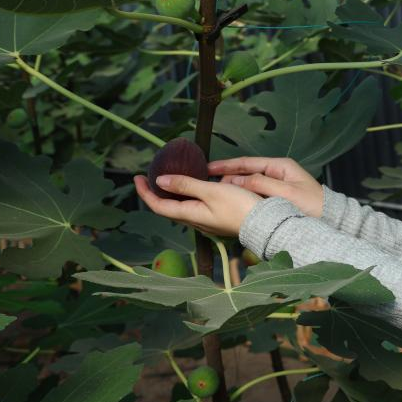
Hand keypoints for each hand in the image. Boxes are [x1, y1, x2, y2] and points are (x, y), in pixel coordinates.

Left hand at [133, 172, 262, 238]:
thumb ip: (186, 185)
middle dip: (155, 192)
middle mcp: (195, 221)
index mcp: (190, 214)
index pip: (159, 205)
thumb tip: (160, 181)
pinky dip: (185, 195)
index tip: (137, 177)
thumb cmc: (240, 207)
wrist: (265, 225)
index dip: (145, 192)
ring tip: (168, 179)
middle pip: (168, 208)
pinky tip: (193, 187)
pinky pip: (193, 207)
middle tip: (149, 176)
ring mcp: (205, 222)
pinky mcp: (215, 220)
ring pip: (181, 208)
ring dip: (170, 194)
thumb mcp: (212, 191)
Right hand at [208, 156, 323, 219]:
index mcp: (281, 166)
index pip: (247, 163)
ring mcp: (277, 185)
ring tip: (214, 191)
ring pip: (249, 184)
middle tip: (205, 181)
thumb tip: (235, 181)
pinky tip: (233, 201)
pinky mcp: (278, 198)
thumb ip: (262, 185)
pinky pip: (255, 194)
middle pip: (246, 172)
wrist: (333, 220)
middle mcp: (277, 173)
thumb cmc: (314, 206)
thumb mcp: (287, 193)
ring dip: (233, 187)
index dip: (226, 165)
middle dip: (226, 176)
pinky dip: (243, 196)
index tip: (207, 168)